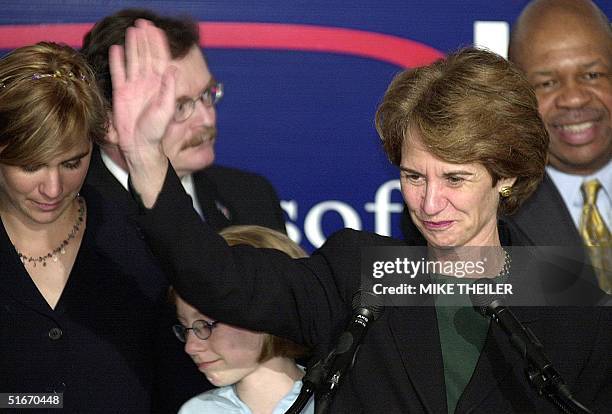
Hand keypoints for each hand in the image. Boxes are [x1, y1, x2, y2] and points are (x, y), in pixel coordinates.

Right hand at [108, 19, 175, 206]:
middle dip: (145, 40)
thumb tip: (173, 70)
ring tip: (132, 30)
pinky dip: (117, 61)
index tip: (156, 29)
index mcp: (159, 85)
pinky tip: (116, 49)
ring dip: (133, 46)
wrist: (139, 145)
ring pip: (133, 61)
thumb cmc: (155, 131)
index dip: (158, 44)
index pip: (160, 60)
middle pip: (146, 56)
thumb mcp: (165, 110)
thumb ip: (168, 90)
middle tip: (143, 23)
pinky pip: (118, 73)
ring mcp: (133, 87)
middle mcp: (147, 83)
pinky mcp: (120, 93)